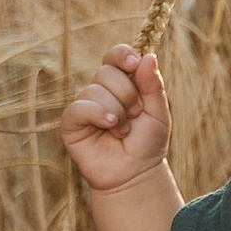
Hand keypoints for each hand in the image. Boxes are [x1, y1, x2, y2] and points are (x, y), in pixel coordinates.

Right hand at [61, 44, 170, 193]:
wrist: (135, 175)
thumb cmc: (147, 144)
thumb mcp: (158, 113)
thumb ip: (153, 86)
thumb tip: (148, 57)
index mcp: (121, 83)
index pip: (115, 56)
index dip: (122, 55)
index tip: (133, 63)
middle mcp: (100, 91)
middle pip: (107, 72)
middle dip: (127, 94)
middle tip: (135, 115)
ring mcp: (84, 106)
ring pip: (95, 90)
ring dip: (117, 111)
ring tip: (124, 130)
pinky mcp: (71, 123)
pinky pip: (80, 107)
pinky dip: (98, 114)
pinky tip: (110, 126)